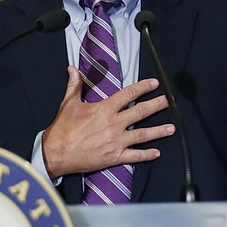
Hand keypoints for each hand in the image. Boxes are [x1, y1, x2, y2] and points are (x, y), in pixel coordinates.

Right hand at [42, 66, 174, 177]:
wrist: (55, 154)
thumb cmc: (61, 130)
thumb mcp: (68, 104)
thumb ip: (74, 85)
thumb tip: (73, 69)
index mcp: (104, 109)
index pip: (128, 94)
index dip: (143, 87)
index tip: (154, 84)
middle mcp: (114, 124)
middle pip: (141, 112)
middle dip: (157, 105)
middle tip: (168, 101)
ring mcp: (116, 141)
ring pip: (143, 134)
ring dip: (159, 130)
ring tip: (172, 127)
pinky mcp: (115, 157)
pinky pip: (135, 156)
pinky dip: (147, 155)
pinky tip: (157, 152)